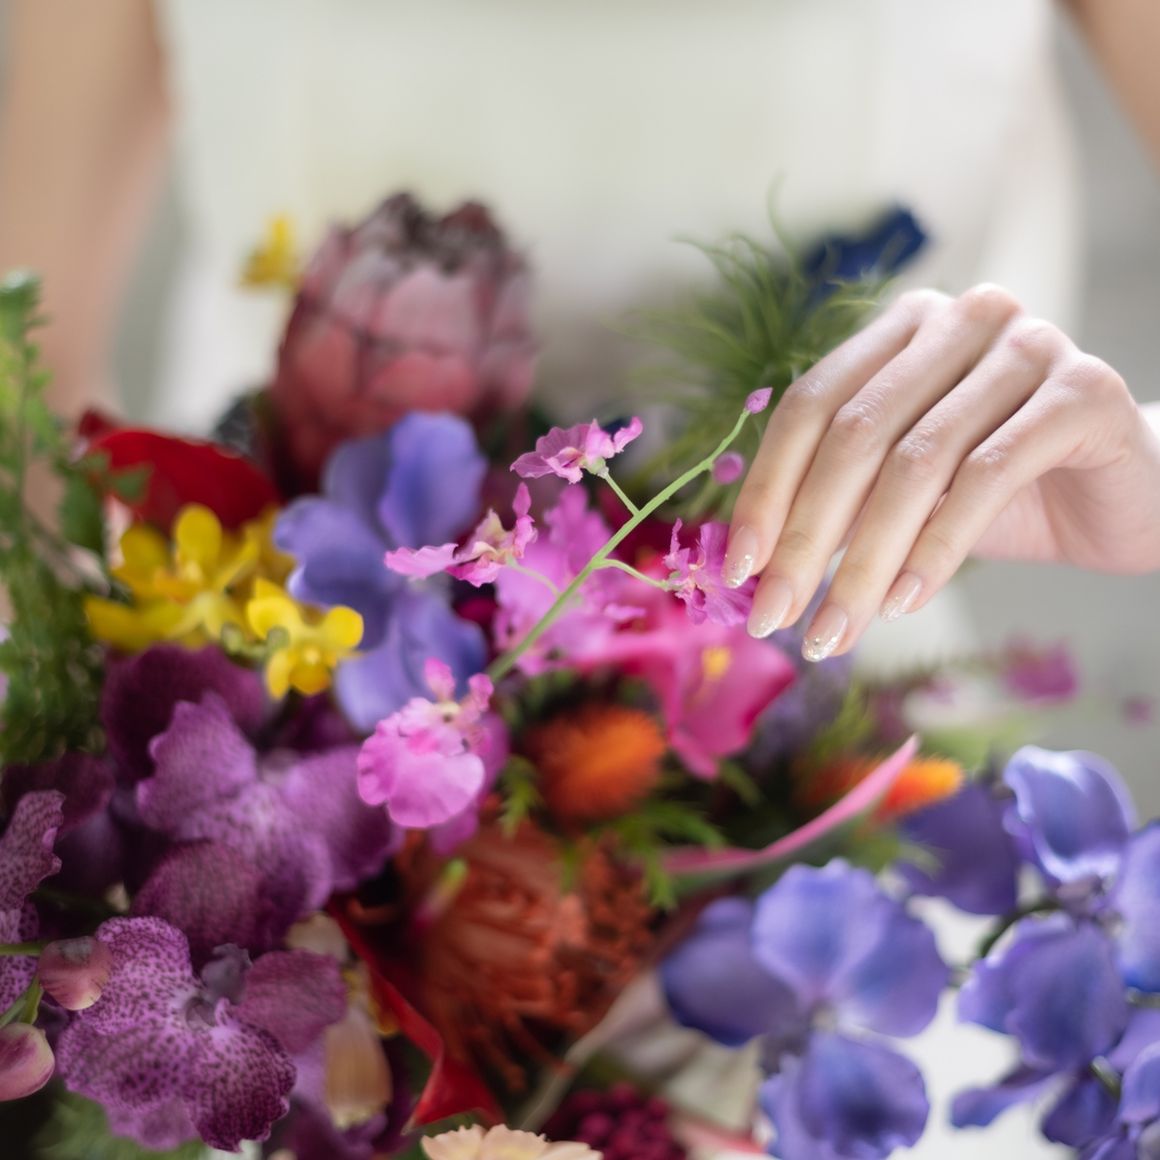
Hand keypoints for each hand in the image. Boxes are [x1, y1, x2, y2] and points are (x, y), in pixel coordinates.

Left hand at [725, 284, 1159, 659]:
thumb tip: (750, 567)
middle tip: (777, 618)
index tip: (738, 572)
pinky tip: (905, 602)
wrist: (1120, 498)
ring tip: (835, 631)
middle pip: (853, 434)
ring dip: (864, 563)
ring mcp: (1026, 345)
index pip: (809, 405)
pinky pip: (985, 478)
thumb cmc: (998, 494)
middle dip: (805, 539)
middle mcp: (959, 319)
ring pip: (915, 463)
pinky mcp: (1083, 391)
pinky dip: (935, 549)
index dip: (766, 490)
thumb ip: (836, 505)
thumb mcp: (901, 496)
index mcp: (901, 329)